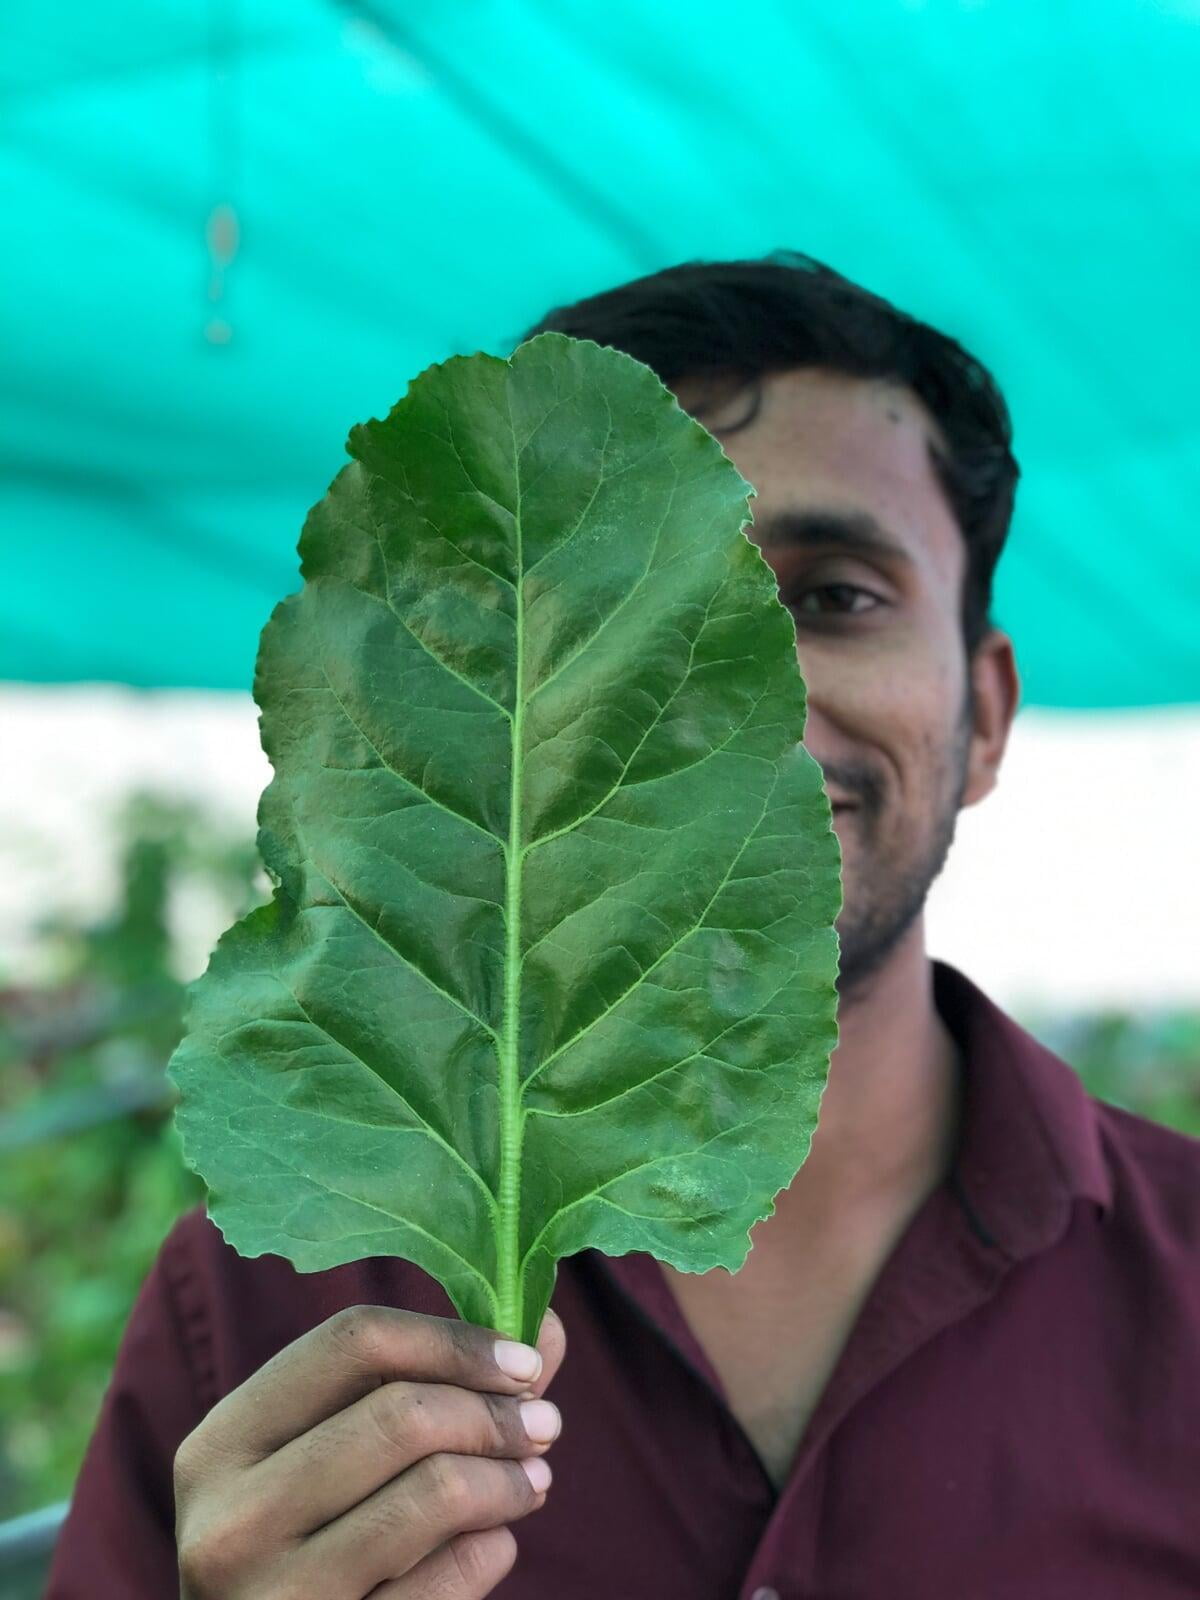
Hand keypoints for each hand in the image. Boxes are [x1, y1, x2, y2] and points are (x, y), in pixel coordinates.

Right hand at [174, 1304, 565, 1597]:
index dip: (452, 1339)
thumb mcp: (329, 1457)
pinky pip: (449, 1581)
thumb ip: (429, 1385)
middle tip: (545, 1424)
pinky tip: (497, 1540)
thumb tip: (546, 1327)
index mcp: (223, 1444)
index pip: (353, 1341)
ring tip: (533, 1479)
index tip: (521, 1362)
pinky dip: (494, 1548)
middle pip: (402, 1414)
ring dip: (507, 1478)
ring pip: (434, 1493)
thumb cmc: (306, 1541)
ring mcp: (274, 1597)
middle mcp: (232, 1520)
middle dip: (494, 1413)